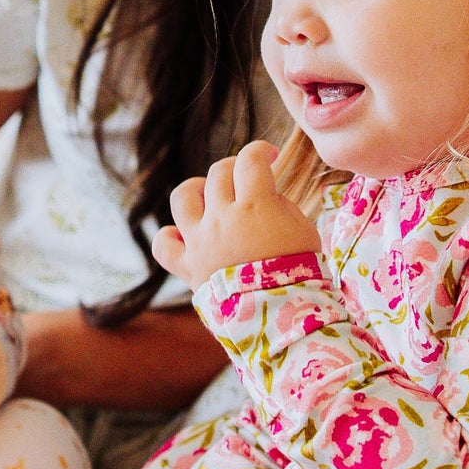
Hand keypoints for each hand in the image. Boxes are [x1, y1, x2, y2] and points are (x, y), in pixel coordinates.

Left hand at [151, 140, 320, 290]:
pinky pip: (164, 245)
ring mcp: (200, 241)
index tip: (268, 155)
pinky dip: (170, 236)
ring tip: (210, 197)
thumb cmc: (300, 273)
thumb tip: (265, 197)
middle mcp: (221, 218)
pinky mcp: (188, 267)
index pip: (250, 160)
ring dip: (196, 190)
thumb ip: (280, 205)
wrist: (281, 318)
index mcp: (254, 206)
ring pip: (183, 197)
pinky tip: (184, 236)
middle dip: (235, 169)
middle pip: (218, 174)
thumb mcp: (304, 230)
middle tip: (248, 179)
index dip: (260, 151)